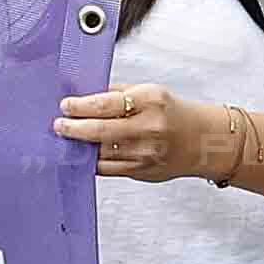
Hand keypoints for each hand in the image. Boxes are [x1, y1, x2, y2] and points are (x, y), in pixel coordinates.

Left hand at [54, 83, 231, 181]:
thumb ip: (117, 93)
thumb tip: (83, 95)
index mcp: (149, 101)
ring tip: (68, 139)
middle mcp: (148, 127)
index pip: (104, 103)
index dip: (80, 106)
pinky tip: (84, 153)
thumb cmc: (174, 114)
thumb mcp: (150, 92)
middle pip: (99, 130)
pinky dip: (91, 161)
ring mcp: (145, 152)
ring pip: (101, 151)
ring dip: (79, 146)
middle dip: (73, 128)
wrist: (204, 141)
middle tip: (59, 125)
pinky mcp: (141, 170)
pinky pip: (107, 168)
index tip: (66, 106)